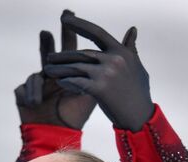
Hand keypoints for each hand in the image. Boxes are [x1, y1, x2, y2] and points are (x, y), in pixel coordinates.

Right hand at [14, 9, 96, 129]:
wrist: (58, 137)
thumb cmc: (75, 116)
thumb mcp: (95, 88)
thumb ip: (108, 65)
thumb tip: (130, 36)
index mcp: (68, 76)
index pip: (70, 51)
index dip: (69, 34)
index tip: (70, 12)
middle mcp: (52, 78)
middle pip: (50, 56)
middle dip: (48, 43)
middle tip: (48, 30)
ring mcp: (38, 86)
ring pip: (37, 73)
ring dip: (40, 81)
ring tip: (44, 86)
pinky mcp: (24, 95)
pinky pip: (26, 86)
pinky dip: (32, 92)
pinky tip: (36, 102)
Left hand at [44, 12, 154, 131]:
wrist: (140, 118)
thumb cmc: (139, 94)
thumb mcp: (137, 67)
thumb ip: (130, 48)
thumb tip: (132, 29)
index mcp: (121, 52)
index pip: (97, 33)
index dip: (79, 24)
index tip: (65, 18)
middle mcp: (113, 59)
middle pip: (82, 53)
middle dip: (63, 56)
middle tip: (49, 57)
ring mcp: (106, 74)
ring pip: (76, 67)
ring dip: (60, 69)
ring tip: (47, 70)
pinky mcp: (100, 89)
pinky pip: (77, 82)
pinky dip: (67, 81)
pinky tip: (60, 82)